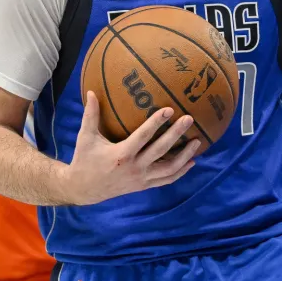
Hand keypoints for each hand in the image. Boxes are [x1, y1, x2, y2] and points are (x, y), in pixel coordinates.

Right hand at [58, 91, 200, 205]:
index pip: (143, 136)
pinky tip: (191, 162)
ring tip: (197, 141)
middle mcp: (134, 168)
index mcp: (121, 154)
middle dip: (176, 134)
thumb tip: (92, 91)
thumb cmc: (85, 159)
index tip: (170, 109)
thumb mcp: (86, 137)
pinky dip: (180, 172)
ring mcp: (141, 179)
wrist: (84, 189)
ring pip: (169, 168)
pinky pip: (166, 180)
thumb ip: (91, 114)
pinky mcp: (144, 186)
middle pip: (161, 150)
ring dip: (185, 155)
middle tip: (189, 118)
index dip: (157, 123)